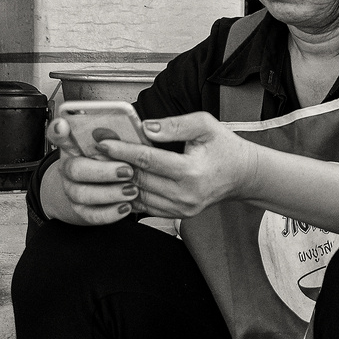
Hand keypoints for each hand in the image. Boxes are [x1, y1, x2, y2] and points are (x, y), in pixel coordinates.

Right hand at [46, 118, 139, 225]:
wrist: (100, 192)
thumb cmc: (113, 163)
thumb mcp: (118, 148)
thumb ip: (122, 139)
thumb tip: (148, 129)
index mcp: (76, 146)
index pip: (58, 134)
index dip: (57, 130)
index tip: (63, 126)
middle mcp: (70, 167)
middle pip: (74, 168)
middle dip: (103, 171)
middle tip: (127, 171)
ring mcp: (72, 189)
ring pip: (82, 193)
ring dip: (110, 193)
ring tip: (132, 190)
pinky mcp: (80, 210)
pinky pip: (91, 214)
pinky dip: (110, 212)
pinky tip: (126, 207)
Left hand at [95, 113, 257, 218]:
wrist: (243, 175)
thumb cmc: (225, 148)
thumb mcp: (206, 126)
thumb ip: (175, 124)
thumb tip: (145, 127)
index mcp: (192, 171)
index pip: (148, 159)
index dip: (123, 150)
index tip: (103, 142)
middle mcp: (186, 194)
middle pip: (139, 178)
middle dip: (115, 164)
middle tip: (95, 152)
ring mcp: (182, 207)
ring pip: (138, 195)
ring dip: (119, 181)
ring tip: (104, 166)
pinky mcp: (178, 214)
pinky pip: (146, 206)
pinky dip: (130, 194)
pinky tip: (120, 182)